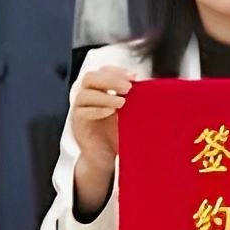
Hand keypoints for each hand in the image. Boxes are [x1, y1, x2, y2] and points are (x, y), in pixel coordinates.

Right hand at [68, 65, 136, 214]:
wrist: (105, 159)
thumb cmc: (117, 134)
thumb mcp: (128, 115)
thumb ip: (134, 100)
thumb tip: (152, 86)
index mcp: (98, 90)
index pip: (103, 71)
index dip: (117, 71)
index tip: (134, 77)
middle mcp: (86, 96)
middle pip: (90, 77)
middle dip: (110, 79)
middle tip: (128, 88)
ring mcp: (79, 109)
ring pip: (84, 94)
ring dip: (105, 95)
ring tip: (122, 102)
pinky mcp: (76, 124)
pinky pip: (82, 112)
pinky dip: (97, 110)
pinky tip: (111, 112)